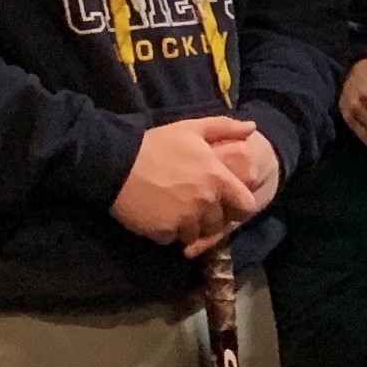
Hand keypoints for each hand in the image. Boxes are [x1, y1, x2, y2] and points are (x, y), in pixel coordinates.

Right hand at [112, 114, 272, 252]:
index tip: (229, 204)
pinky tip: (159, 216)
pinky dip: (168, 232)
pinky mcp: (163, 232)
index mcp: (217, 179)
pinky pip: (173, 239)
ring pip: (196, 234)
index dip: (240, 207)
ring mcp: (184, 219)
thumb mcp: (192, 128)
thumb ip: (225, 127)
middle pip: (219, 223)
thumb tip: (252, 128)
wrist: (115, 163)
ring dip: (189, 227)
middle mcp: (205, 202)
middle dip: (211, 218)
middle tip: (195, 206)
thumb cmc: (156, 144)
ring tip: (175, 211)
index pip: (247, 206)